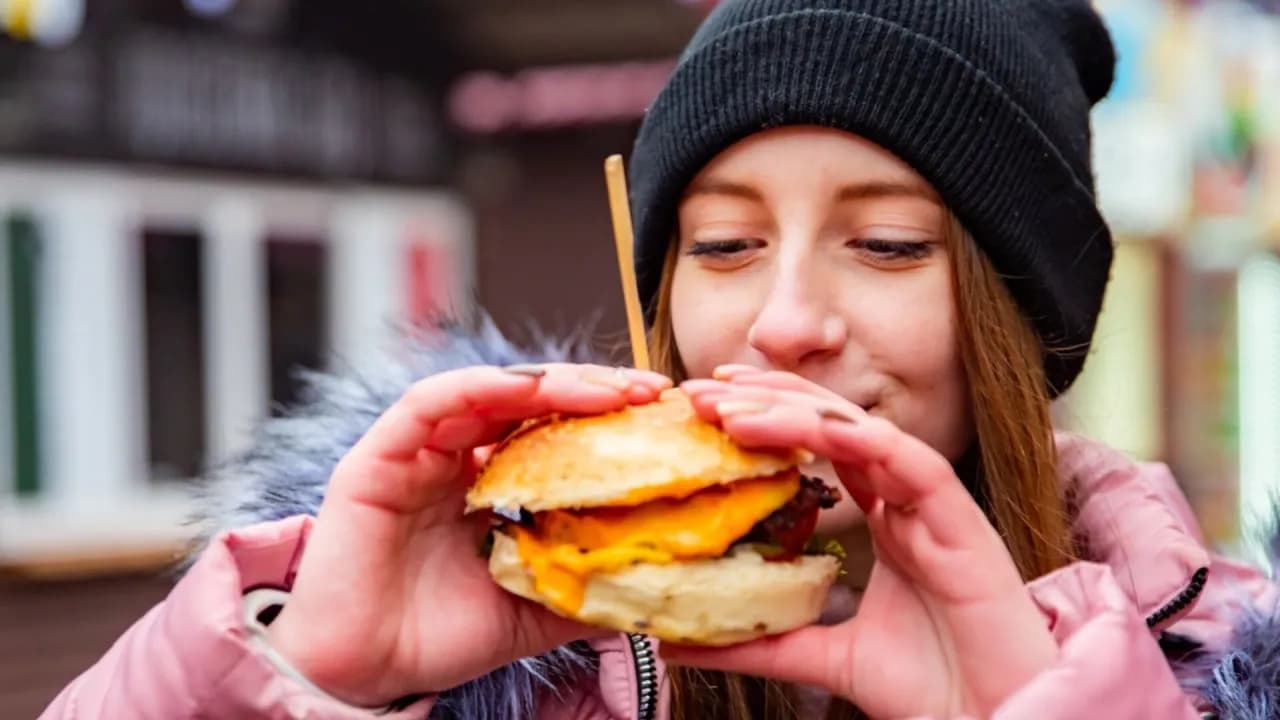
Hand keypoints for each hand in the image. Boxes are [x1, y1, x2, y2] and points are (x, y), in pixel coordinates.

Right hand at [266, 363, 671, 706]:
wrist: (366, 677)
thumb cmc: (439, 639)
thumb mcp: (535, 608)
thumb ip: (586, 585)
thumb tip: (658, 576)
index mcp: (488, 485)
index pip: (552, 430)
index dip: (605, 417)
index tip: (661, 415)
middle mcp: (453, 459)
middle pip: (527, 401)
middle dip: (592, 389)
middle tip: (648, 391)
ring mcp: (415, 454)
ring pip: (486, 392)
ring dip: (550, 383)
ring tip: (607, 392)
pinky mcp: (378, 458)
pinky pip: (429, 404)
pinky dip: (481, 388)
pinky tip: (529, 390)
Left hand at [671, 367, 1056, 717]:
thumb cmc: (933, 689)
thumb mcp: (824, 657)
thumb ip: (761, 642)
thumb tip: (679, 643)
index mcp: (883, 520)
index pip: (818, 446)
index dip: (765, 416)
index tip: (706, 404)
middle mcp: (906, 501)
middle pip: (832, 424)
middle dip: (766, 398)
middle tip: (702, 389)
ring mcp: (933, 506)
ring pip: (861, 431)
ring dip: (795, 410)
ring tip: (732, 404)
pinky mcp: (961, 521)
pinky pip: (908, 459)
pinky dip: (857, 437)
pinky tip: (804, 426)